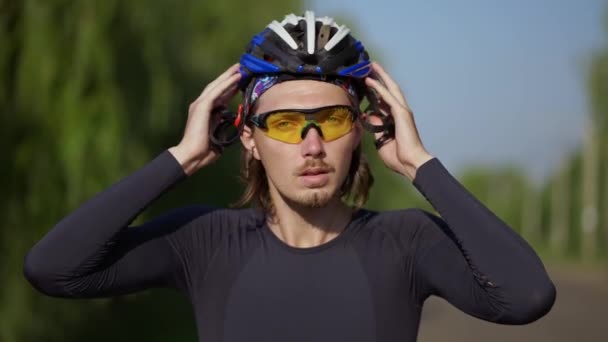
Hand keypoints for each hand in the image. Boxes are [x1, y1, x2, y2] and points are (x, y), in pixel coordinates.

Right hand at [169, 63, 241, 175]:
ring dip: (228, 76)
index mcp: (205, 112)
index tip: (240, 82)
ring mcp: (200, 105)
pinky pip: (216, 92)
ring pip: (216, 86)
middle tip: (240, 69)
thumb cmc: (204, 151)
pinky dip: (226, 83)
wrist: (192, 155)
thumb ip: (224, 127)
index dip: (229, 88)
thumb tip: (233, 123)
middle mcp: (201, 105)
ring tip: (239, 68)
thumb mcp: (218, 136)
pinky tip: (235, 77)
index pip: (219, 96)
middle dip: (228, 78)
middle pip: (217, 87)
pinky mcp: (201, 106)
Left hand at [364, 62, 433, 180]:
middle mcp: (400, 111)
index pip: (385, 100)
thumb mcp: (381, 140)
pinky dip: (379, 88)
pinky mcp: (402, 113)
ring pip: (390, 88)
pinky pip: (388, 98)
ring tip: (371, 66)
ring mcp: (402, 111)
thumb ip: (376, 128)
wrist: (410, 163)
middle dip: (381, 77)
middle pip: (390, 89)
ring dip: (381, 77)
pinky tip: (371, 81)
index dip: (377, 90)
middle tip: (371, 66)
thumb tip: (369, 116)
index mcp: (396, 119)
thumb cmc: (397, 156)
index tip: (367, 83)